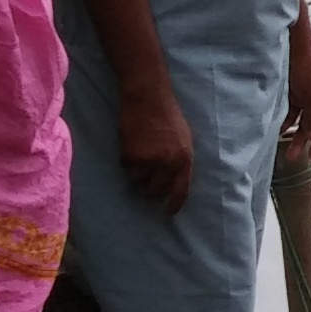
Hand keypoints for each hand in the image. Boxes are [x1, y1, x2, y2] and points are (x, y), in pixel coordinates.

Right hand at [116, 80, 193, 211]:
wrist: (148, 97)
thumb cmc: (168, 116)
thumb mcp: (184, 139)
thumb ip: (180, 160)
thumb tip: (174, 181)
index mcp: (184, 159)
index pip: (180, 191)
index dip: (173, 205)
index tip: (166, 214)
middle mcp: (168, 163)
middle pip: (155, 190)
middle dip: (149, 188)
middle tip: (146, 179)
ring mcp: (149, 160)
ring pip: (138, 180)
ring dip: (136, 172)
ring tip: (139, 154)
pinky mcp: (131, 155)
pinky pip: (125, 167)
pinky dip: (126, 159)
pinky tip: (130, 144)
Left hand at [281, 25, 310, 167]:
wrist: (293, 47)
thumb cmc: (307, 70)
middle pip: (310, 125)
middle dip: (301, 142)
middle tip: (292, 158)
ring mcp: (302, 96)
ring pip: (297, 120)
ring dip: (291, 133)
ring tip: (282, 146)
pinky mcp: (289, 92)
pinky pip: (287, 111)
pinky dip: (283, 120)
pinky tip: (277, 129)